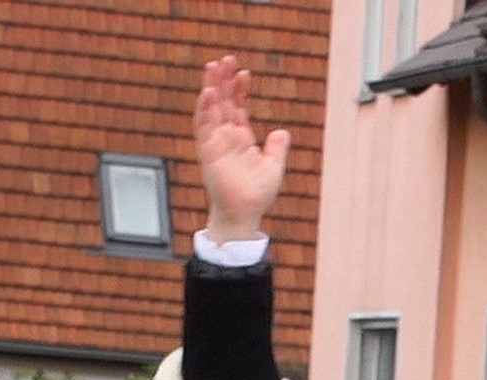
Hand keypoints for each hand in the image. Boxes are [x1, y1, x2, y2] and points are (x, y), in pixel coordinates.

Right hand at [193, 55, 289, 243]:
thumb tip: (283, 131)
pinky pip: (203, 127)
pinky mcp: (208, 152)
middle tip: (224, 59)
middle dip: (222, 81)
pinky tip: (208, 92)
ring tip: (213, 67)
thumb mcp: (273, 167)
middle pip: (221, 102)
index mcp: (240, 138)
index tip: (244, 73)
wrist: (244, 213)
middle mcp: (225, 137)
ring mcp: (215, 143)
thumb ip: (277, 148)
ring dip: (210, 88)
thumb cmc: (256, 194)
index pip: (237, 107)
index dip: (239, 89)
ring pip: (210, 109)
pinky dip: (204, 109)